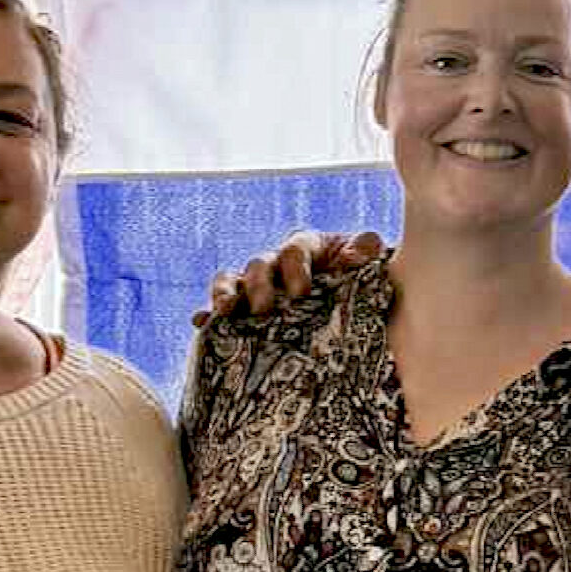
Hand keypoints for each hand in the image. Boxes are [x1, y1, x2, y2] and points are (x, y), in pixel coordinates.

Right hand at [192, 229, 384, 327]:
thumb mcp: (368, 260)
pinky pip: (222, 309)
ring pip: (233, 281)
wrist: (361, 305)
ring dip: (225, 293)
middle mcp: (277, 263)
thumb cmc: (364, 278)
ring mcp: (259, 286)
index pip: (296, 249)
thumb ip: (366, 249)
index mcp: (307, 247)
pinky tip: (202, 324)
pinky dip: (210, 316)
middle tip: (264, 308)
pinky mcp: (248, 311)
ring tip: (224, 312)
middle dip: (259, 285)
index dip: (295, 267)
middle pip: (260, 265)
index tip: (301, 291)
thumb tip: (359, 254)